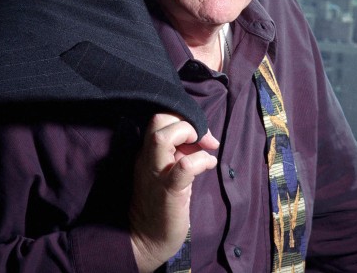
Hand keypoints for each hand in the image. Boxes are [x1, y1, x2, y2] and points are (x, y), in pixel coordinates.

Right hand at [128, 113, 218, 271]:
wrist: (147, 239)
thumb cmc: (162, 203)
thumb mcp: (169, 170)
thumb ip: (182, 151)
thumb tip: (204, 138)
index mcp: (147, 152)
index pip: (160, 118)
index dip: (183, 118)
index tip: (201, 133)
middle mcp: (148, 158)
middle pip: (158, 120)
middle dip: (185, 120)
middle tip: (202, 138)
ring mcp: (156, 173)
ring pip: (162, 137)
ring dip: (188, 134)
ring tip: (203, 147)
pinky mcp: (169, 191)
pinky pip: (184, 167)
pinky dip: (201, 160)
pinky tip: (209, 164)